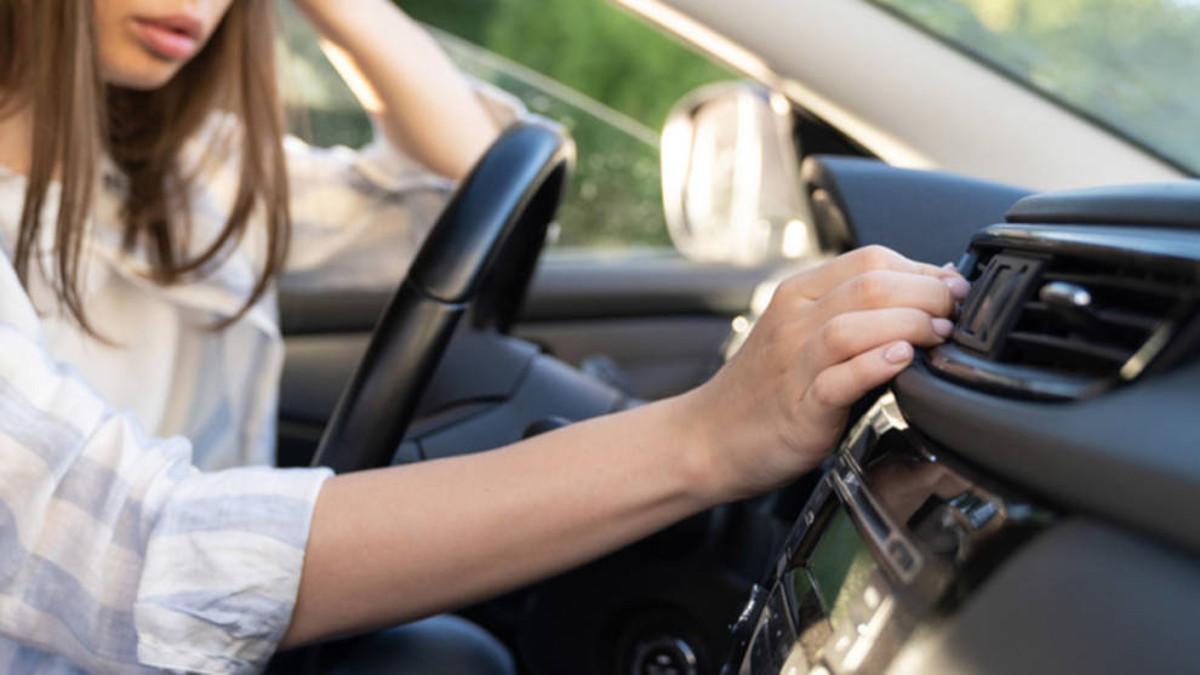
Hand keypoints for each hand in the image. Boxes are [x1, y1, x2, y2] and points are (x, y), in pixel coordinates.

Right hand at [683, 246, 967, 500]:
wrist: (709, 437)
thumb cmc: (767, 389)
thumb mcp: (802, 333)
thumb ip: (853, 312)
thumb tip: (930, 293)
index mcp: (798, 294)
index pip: (869, 259)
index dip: (922, 269)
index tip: (954, 289)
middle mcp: (794, 321)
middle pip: (869, 285)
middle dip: (928, 293)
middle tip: (957, 313)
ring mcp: (793, 363)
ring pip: (855, 324)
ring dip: (909, 324)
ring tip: (939, 335)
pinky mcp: (799, 408)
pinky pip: (838, 379)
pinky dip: (874, 366)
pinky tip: (902, 361)